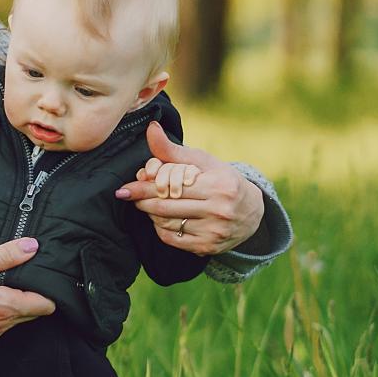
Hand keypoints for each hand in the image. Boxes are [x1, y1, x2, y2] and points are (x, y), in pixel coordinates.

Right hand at [0, 237, 55, 360]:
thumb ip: (3, 256)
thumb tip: (31, 246)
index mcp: (3, 306)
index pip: (46, 304)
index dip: (46, 287)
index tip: (36, 273)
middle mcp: (2, 324)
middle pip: (35, 310)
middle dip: (30, 292)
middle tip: (12, 274)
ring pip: (19, 317)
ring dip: (14, 301)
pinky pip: (2, 322)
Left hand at [115, 122, 264, 254]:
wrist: (252, 213)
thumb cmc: (223, 181)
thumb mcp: (203, 162)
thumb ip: (173, 149)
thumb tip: (150, 128)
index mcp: (218, 186)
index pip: (171, 187)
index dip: (144, 187)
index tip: (124, 188)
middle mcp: (218, 210)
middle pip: (165, 207)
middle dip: (142, 200)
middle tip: (127, 195)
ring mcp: (213, 231)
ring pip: (166, 223)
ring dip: (150, 213)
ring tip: (144, 204)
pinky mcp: (207, 247)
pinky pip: (172, 239)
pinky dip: (160, 228)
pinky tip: (159, 219)